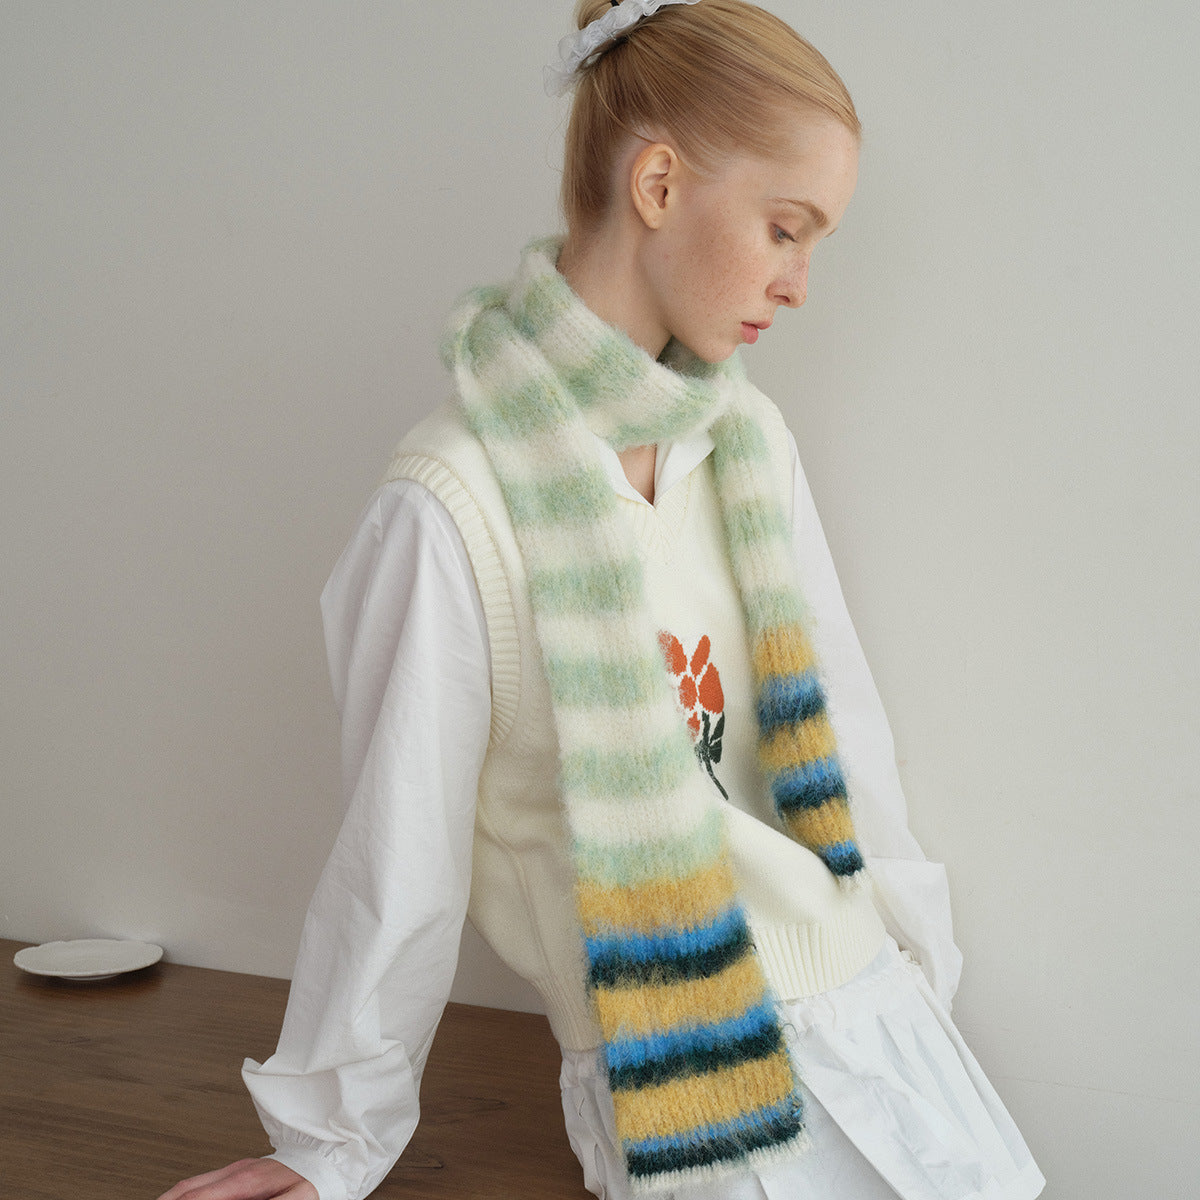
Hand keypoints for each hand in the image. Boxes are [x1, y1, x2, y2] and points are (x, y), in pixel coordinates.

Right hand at [155, 1158, 317, 1199]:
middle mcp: (236, 1171)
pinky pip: (200, 1182)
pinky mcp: (236, 1173)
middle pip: (188, 1189)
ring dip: (170, 1199)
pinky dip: (183, 1194)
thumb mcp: (298, 1199)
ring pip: (190, 1184)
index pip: (201, 1196)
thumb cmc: (311, 1181)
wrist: (323, 1159)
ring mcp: (234, 1170)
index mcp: (247, 1179)